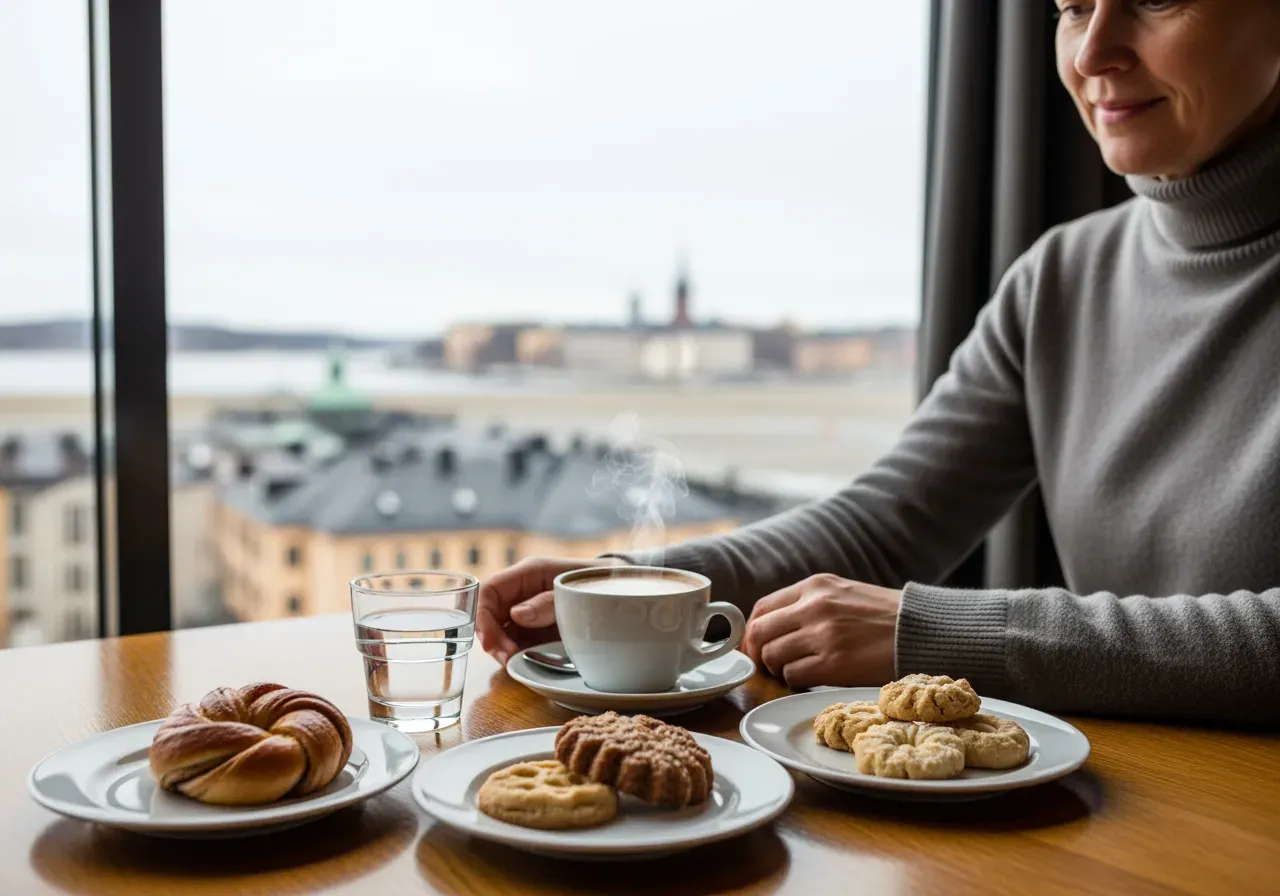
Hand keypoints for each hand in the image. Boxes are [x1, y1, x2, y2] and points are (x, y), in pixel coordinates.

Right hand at [476, 556, 628, 664]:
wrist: (620, 592)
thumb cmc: (597, 582)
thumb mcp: (574, 591)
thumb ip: (546, 603)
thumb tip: (516, 615)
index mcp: (527, 574)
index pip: (489, 590)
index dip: (482, 616)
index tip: (490, 642)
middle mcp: (522, 594)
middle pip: (491, 615)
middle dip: (493, 639)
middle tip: (507, 658)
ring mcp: (528, 614)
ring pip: (501, 632)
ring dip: (503, 650)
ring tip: (517, 662)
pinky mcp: (536, 631)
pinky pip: (518, 643)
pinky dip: (517, 655)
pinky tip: (526, 662)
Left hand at [742, 574, 899, 688]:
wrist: (923, 630)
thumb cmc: (884, 615)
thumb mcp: (843, 592)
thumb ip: (809, 603)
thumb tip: (772, 627)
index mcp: (815, 586)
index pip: (762, 608)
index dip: (752, 632)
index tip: (755, 645)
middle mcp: (814, 606)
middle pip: (760, 633)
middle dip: (758, 653)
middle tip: (769, 665)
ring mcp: (823, 635)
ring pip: (773, 657)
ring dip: (779, 669)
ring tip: (796, 671)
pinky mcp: (834, 664)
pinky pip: (793, 676)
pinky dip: (795, 682)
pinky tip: (810, 680)